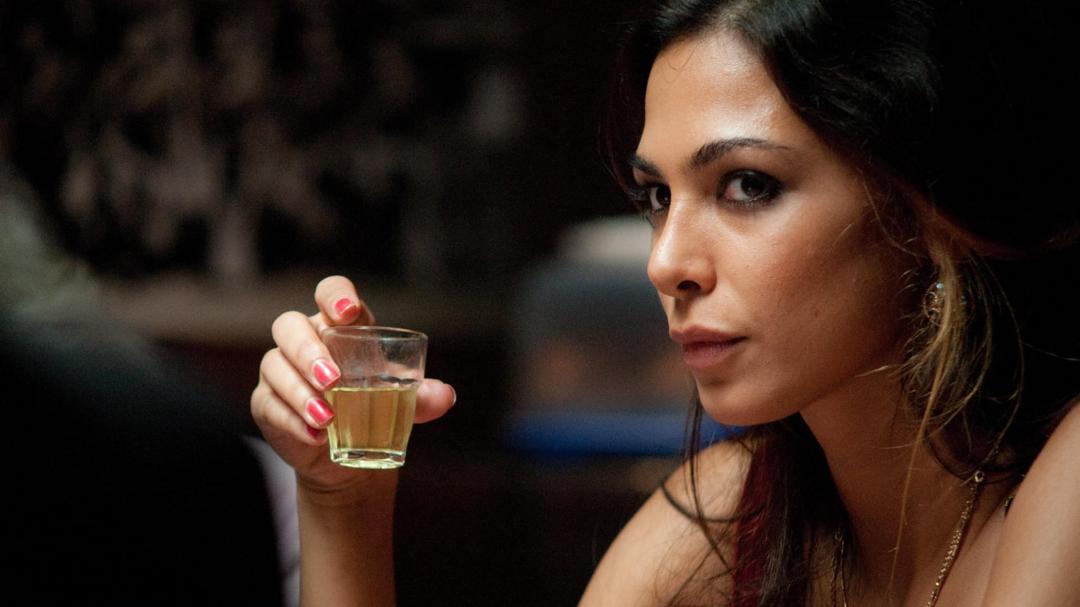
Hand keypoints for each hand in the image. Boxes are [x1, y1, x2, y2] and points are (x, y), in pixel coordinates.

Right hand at [251, 275, 455, 492]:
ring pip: (275, 365)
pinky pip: (269, 404)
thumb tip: (444, 396)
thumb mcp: (403, 400)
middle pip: (290, 326)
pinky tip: (315, 435)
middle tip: (333, 379)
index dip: (334, 296)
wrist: (350, 453)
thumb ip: (423, 396)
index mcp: (339, 327)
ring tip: (327, 417)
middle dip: (308, 350)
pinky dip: (292, 420)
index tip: (346, 312)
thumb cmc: (374, 407)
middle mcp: (305, 340)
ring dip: (300, 391)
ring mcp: (280, 371)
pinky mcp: (266, 403)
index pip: (329, 293)